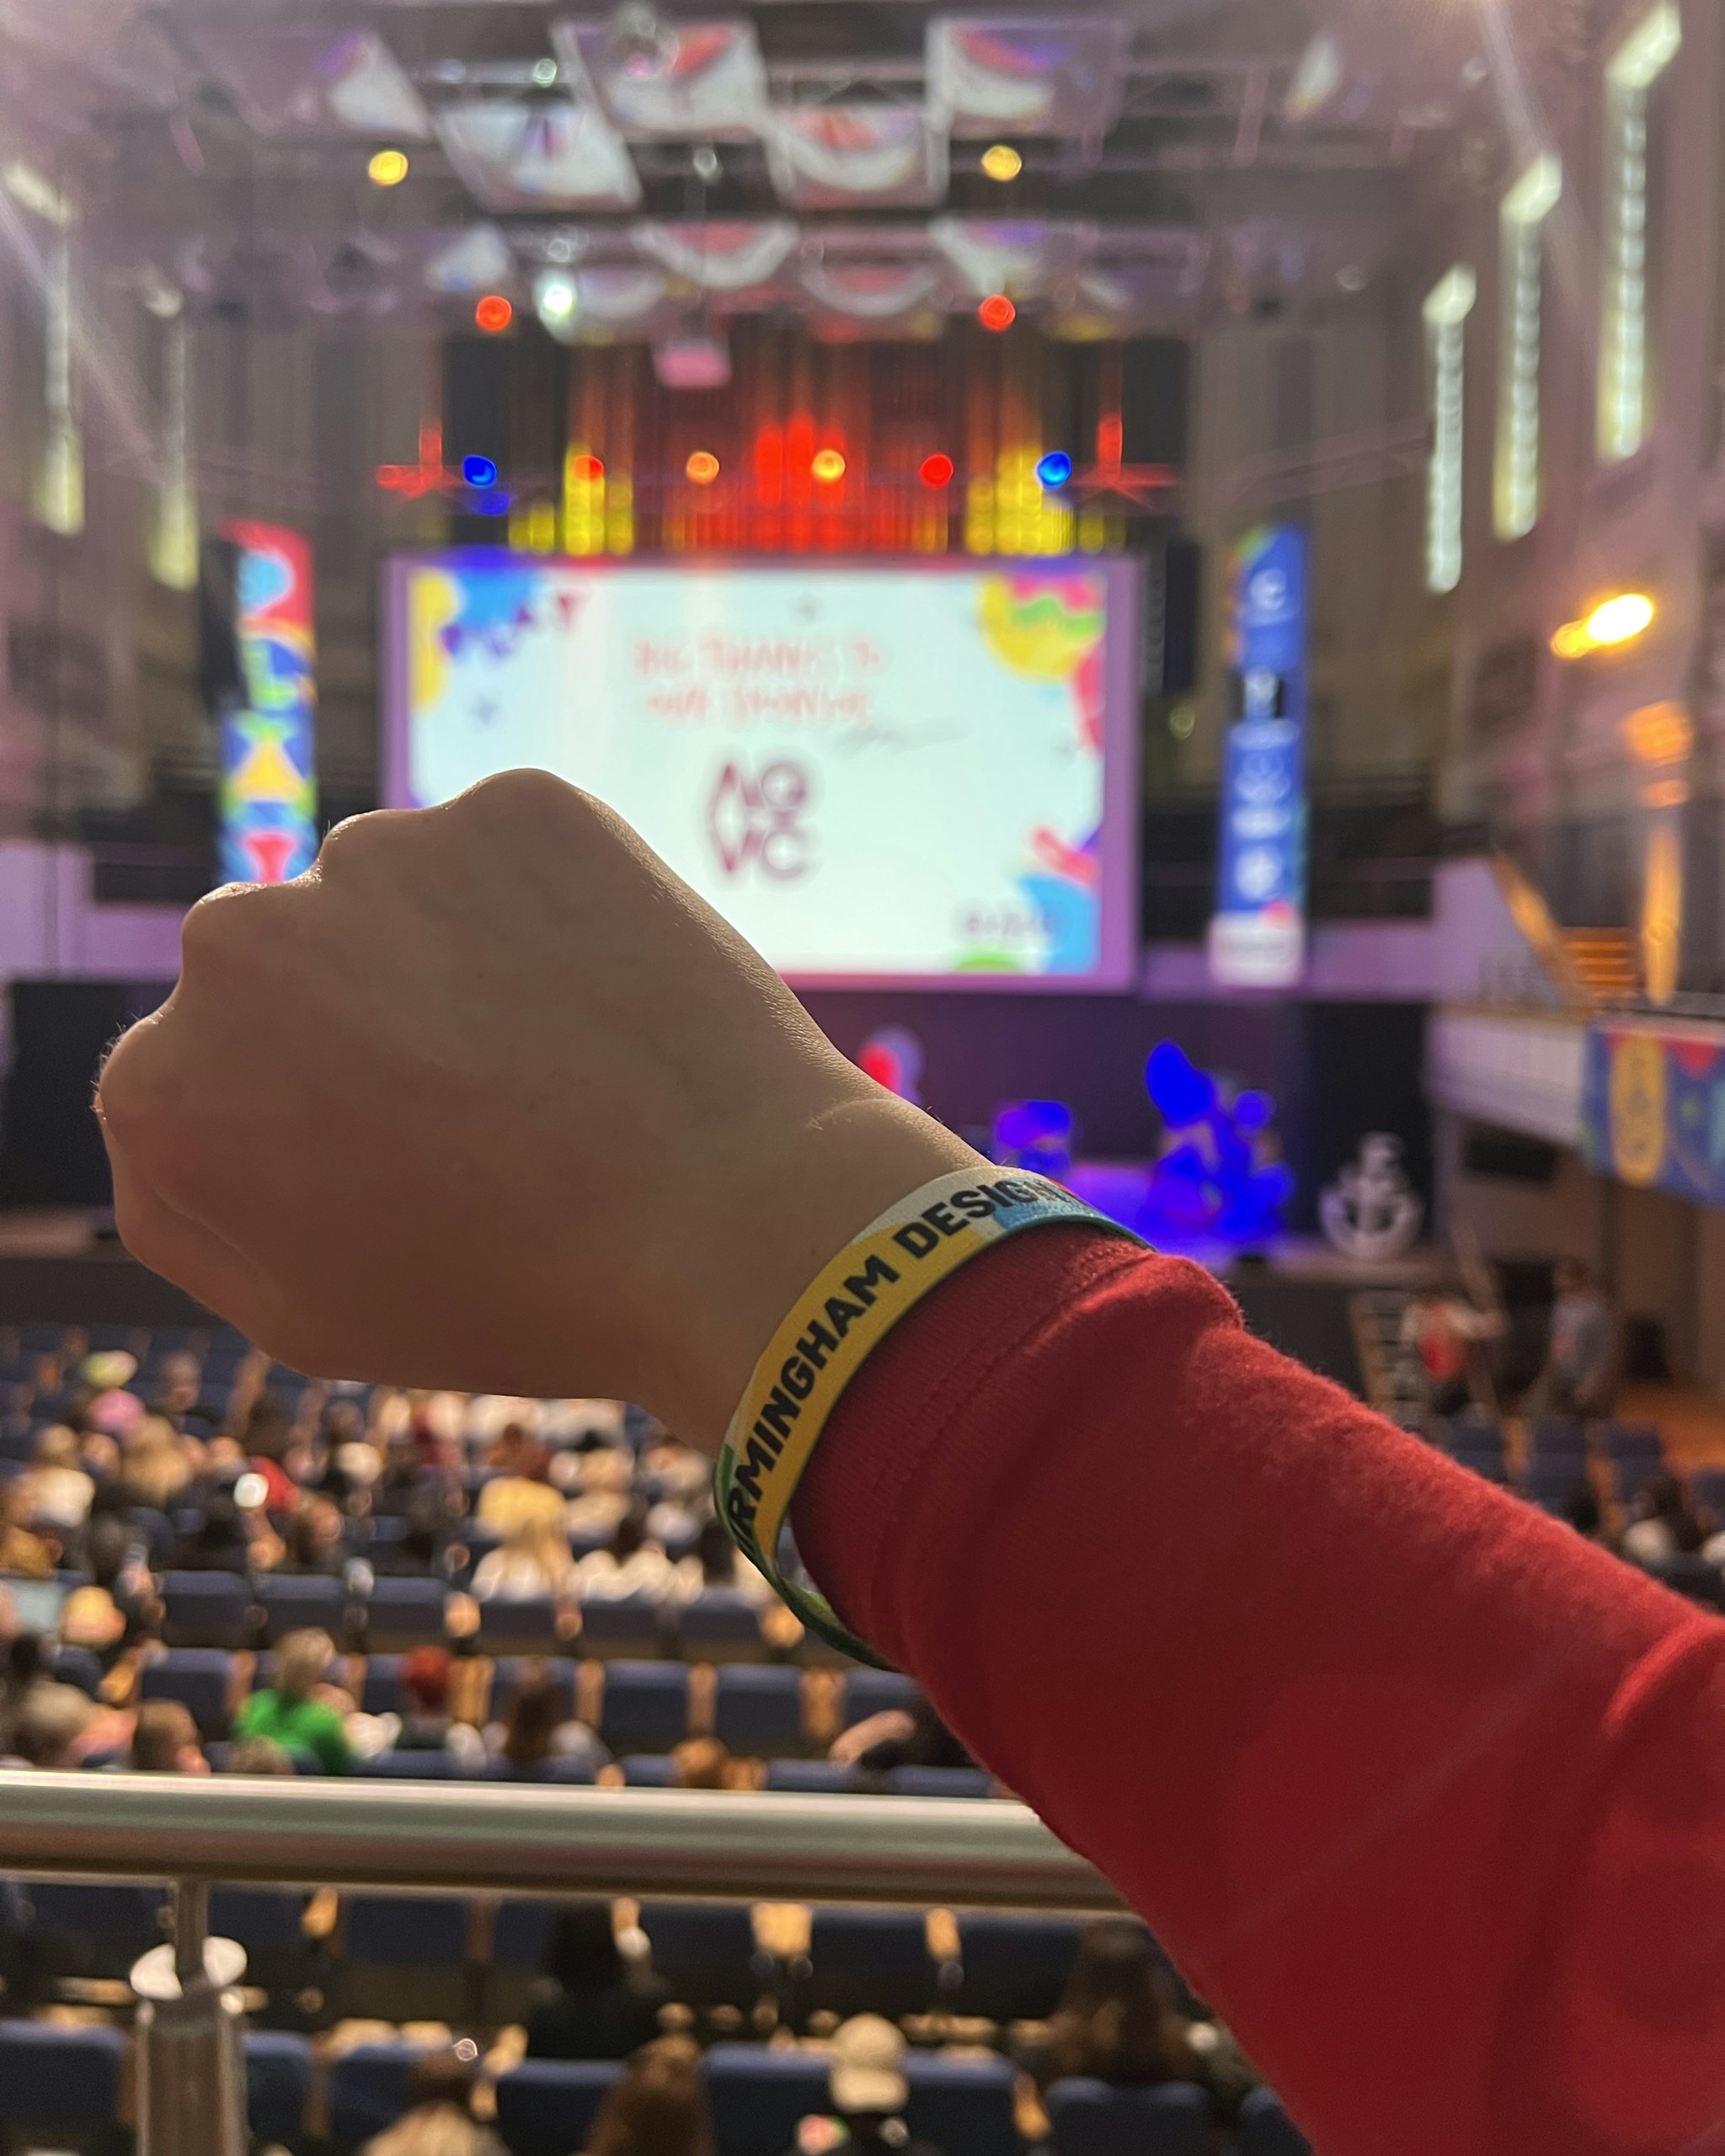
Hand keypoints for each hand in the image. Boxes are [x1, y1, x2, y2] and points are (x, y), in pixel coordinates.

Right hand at [97, 771, 977, 1449]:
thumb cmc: (525, 1296)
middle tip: (486, 1106)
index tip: (399, 1158)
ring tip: (563, 1059)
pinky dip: (556, 908)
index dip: (311, 1119)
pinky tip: (614, 997)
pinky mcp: (515, 803)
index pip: (209, 1073)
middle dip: (366, 1020)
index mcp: (166, 1087)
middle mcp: (239, 945)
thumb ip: (196, 1202)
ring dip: (456, 954)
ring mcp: (381, 854)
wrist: (732, 1225)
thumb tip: (171, 1099)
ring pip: (400, 898)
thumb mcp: (316, 1313)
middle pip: (292, 967)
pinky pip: (514, 855)